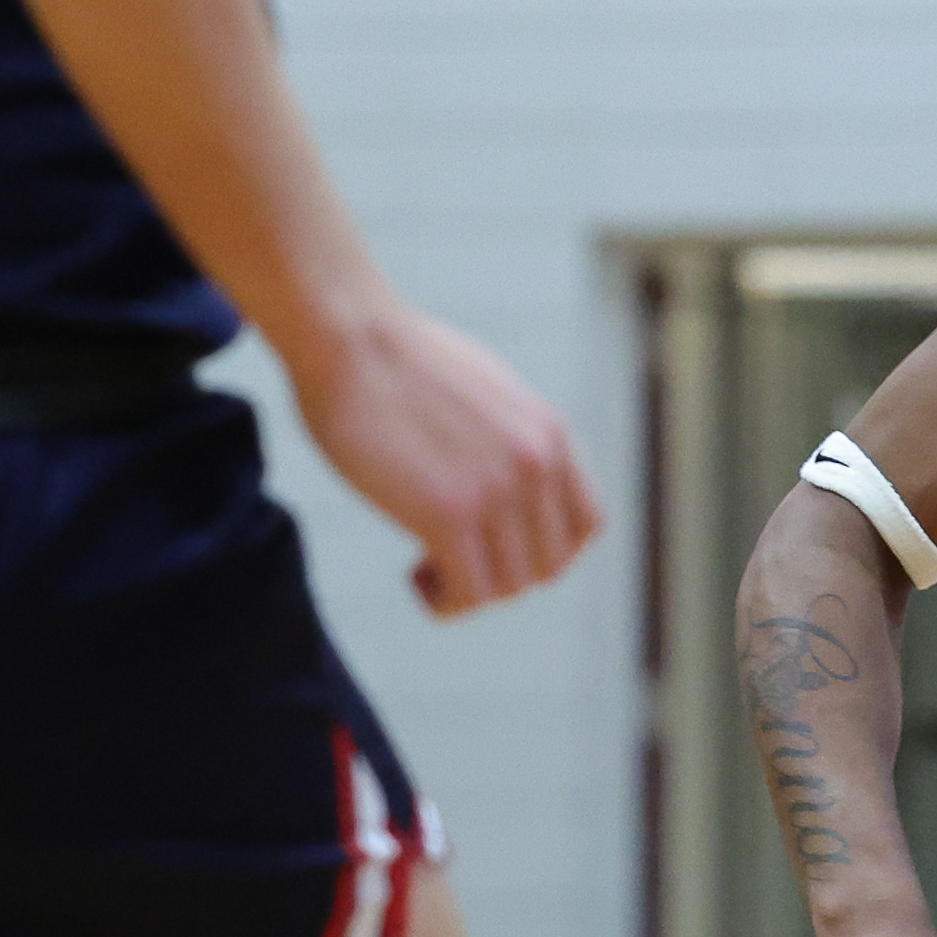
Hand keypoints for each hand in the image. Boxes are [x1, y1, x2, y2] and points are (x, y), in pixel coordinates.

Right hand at [295, 302, 604, 616]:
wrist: (349, 335)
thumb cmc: (398, 358)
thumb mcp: (487, 390)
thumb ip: (513, 437)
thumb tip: (511, 482)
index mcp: (552, 435)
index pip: (587, 526)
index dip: (547, 551)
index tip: (501, 548)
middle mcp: (538, 465)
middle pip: (547, 565)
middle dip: (502, 574)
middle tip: (452, 560)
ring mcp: (497, 491)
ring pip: (508, 586)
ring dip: (469, 591)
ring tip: (427, 569)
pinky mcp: (448, 513)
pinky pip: (469, 593)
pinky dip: (445, 601)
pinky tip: (416, 578)